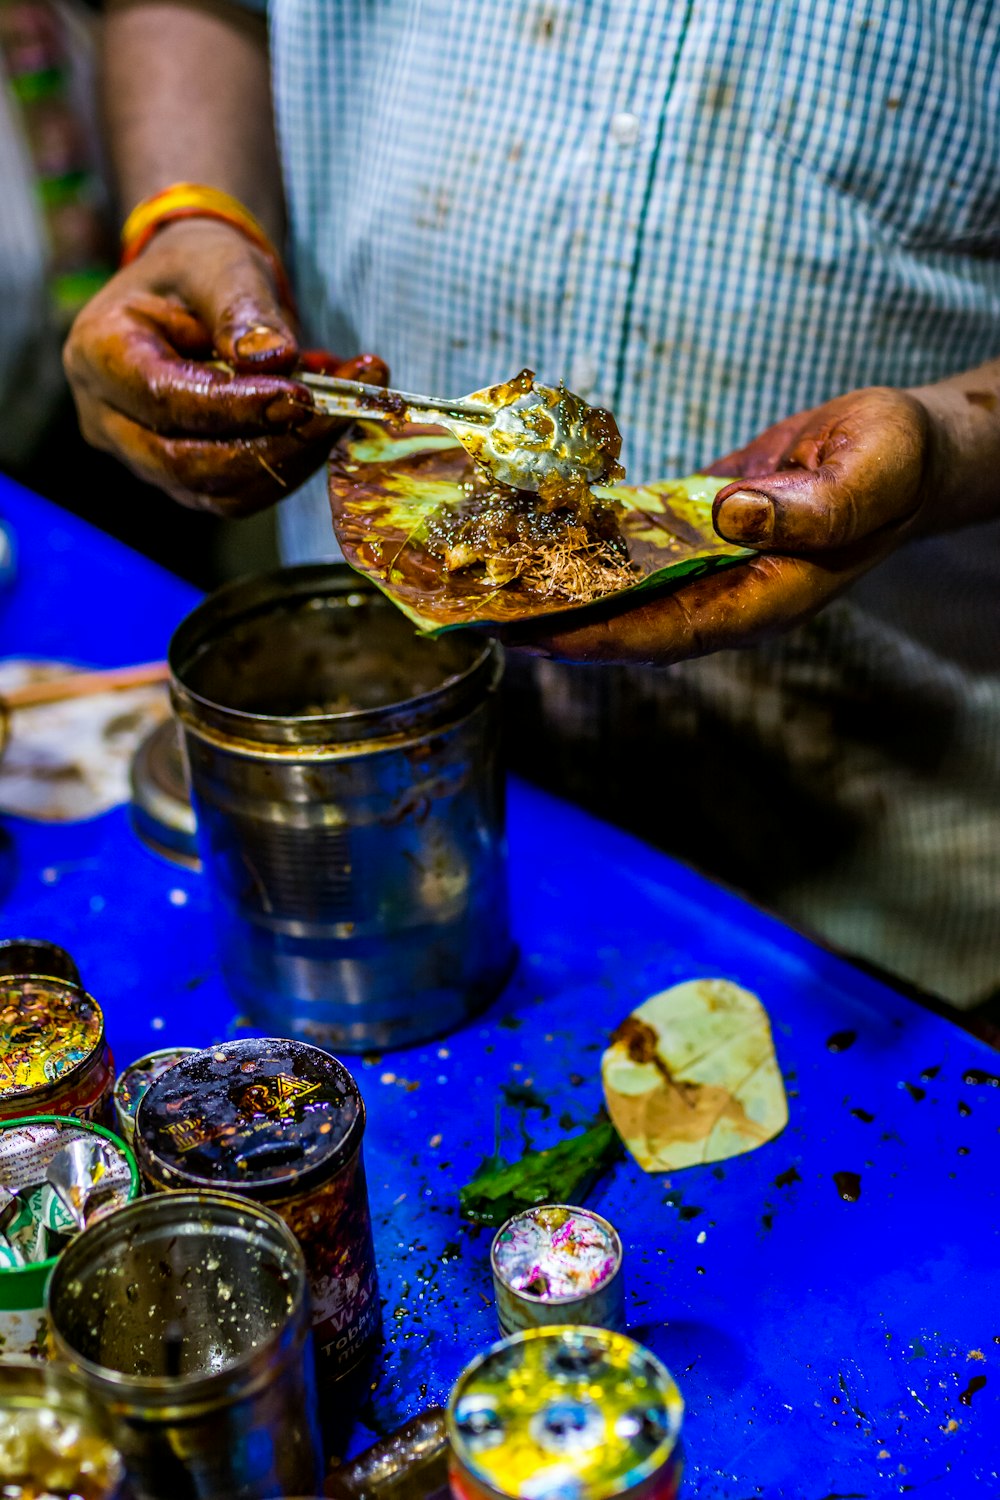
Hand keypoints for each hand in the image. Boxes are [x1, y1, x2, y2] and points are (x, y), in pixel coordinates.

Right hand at [64, 218, 387, 516]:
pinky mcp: (184, 479)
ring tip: (346, 410)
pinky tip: (330, 426)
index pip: (163, 399)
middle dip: (272, 445)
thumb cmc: (199, 268)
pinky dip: (292, 465)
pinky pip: (240, 493)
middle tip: (338, 411)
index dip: (234, 406)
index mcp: (98, 353)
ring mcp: (143, 457)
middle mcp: (108, 418)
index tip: (300, 395)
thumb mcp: (220, 264)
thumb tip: (274, 359)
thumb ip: (242, 308)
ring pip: (219, 492)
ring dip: (293, 460)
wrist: (198, 291)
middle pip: (187, 464)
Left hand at [509, 385, 933, 664]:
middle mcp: (726, 595)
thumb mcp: (868, 473)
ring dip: (557, 590)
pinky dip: (585, 548)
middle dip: (552, 624)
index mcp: (763, 598)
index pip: (665, 632)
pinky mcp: (696, 537)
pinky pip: (632, 552)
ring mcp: (709, 570)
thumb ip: (809, 508)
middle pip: (625, 624)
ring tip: (485, 581)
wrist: (907, 450)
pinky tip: (534, 533)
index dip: (595, 638)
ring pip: (620, 592)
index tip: (529, 637)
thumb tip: (733, 516)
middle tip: (475, 612)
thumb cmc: (896, 462)